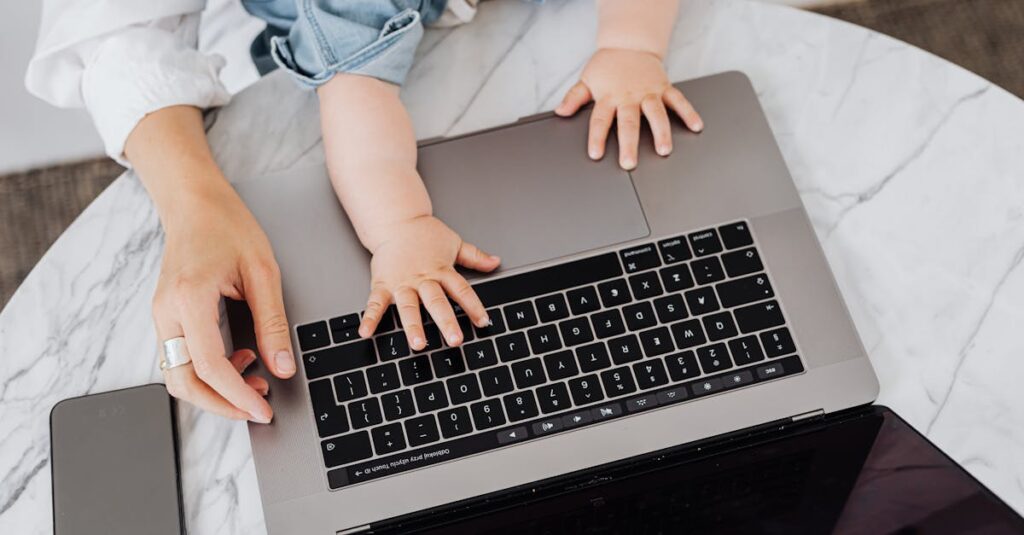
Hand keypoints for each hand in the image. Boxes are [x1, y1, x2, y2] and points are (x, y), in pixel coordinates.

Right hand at [152, 179, 295, 422]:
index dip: (238, 396)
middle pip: (184, 382)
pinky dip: (207, 373)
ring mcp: (161, 316)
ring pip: (178, 376)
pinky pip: (181, 359)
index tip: (264, 409)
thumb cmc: (227, 226)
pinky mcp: (167, 317)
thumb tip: (282, 366)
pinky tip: (240, 361)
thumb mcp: (263, 272)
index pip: (209, 367)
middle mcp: (166, 312)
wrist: (195, 203)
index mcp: (189, 299)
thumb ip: (272, 322)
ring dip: (214, 390)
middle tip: (259, 408)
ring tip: (256, 382)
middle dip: (221, 404)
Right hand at [357, 216, 500, 348]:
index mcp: (441, 270)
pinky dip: (370, 318)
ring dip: (413, 326)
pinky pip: (375, 303)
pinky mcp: (382, 284)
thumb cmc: (424, 233)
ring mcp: (402, 283)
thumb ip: (475, 257)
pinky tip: (366, 333)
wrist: (396, 221)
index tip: (483, 322)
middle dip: (446, 322)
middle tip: (455, 340)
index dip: (473, 306)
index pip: (461, 290)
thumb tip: (495, 262)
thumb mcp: (454, 243)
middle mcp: (422, 279)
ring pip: (409, 307)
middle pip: (436, 302)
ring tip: (418, 344)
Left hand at [555, 47, 702, 169]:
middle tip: (629, 163)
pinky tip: (696, 126)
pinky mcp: (664, 88)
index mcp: (609, 97)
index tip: (596, 154)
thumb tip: (560, 112)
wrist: (629, 43)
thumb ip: (574, 98)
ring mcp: (648, 92)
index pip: (600, 120)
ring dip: (661, 132)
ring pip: (656, 114)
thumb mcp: (586, 80)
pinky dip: (688, 113)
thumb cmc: (607, 65)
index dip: (597, 138)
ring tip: (664, 150)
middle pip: (629, 123)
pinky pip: (678, 101)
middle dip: (629, 144)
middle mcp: (629, 96)